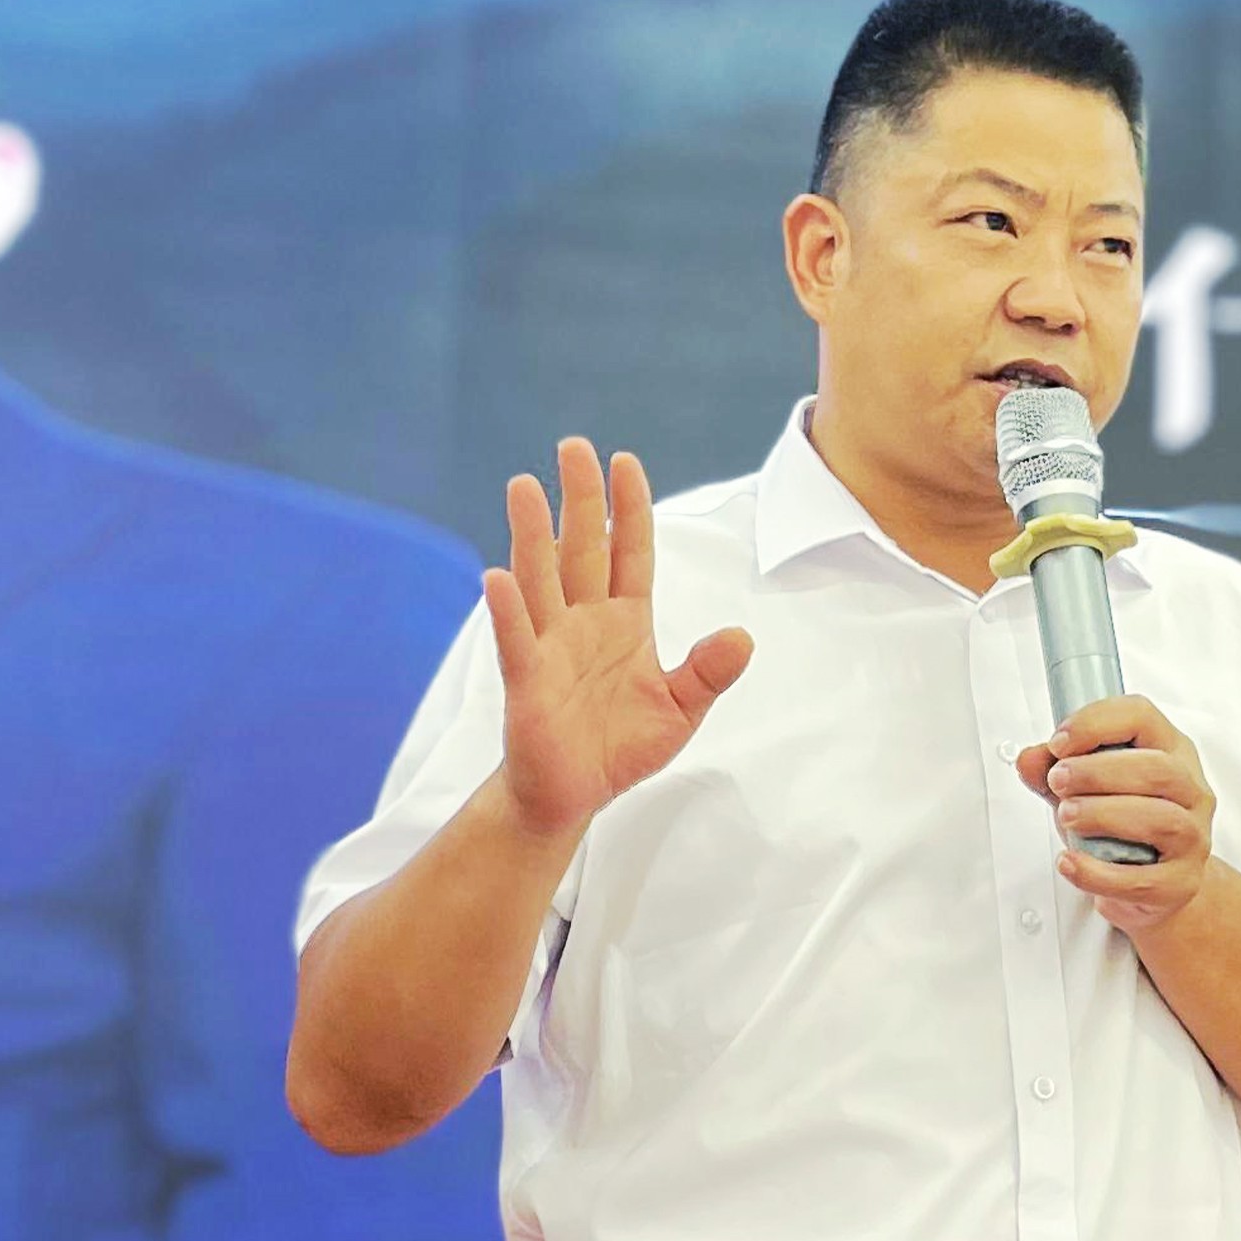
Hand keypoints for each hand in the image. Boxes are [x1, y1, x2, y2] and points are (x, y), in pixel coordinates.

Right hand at [486, 437, 752, 841]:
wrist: (573, 794)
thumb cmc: (621, 746)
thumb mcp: (680, 709)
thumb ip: (708, 673)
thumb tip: (741, 637)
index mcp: (625, 621)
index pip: (629, 553)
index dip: (629, 509)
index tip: (624, 461)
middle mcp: (584, 622)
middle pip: (582, 549)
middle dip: (580, 499)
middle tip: (574, 446)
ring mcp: (551, 646)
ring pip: (541, 579)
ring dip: (533, 535)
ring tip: (524, 486)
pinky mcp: (527, 681)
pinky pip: (517, 640)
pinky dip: (508, 611)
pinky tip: (499, 578)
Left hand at [1019, 695, 1213, 934]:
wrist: (1159, 883)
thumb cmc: (1124, 827)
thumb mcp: (1088, 789)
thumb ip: (1055, 770)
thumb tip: (1029, 760)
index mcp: (1172, 753)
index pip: (1142, 718)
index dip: (1096, 724)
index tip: (1058, 743)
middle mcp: (1191, 791)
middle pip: (1158, 769)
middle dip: (1098, 771)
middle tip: (1058, 781)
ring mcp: (1192, 839)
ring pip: (1160, 819)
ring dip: (1103, 814)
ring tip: (1066, 815)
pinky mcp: (1180, 883)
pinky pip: (1142, 880)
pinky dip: (1099, 873)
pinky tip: (1070, 862)